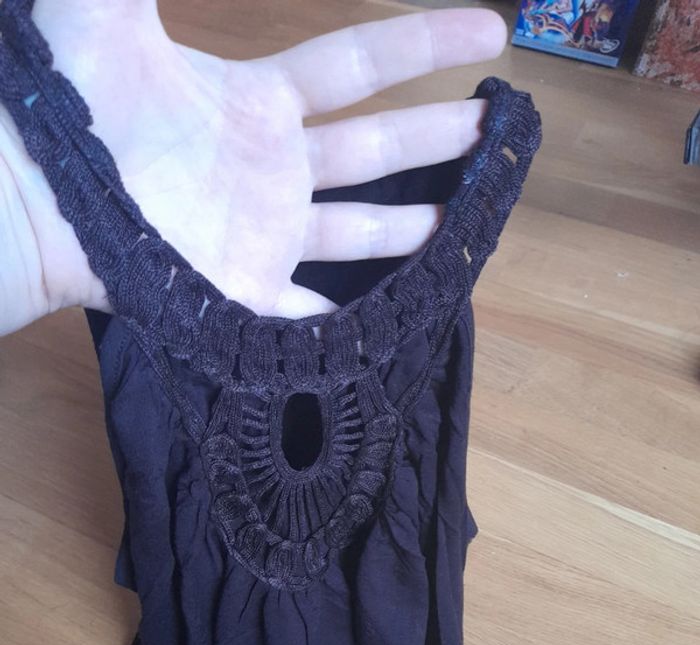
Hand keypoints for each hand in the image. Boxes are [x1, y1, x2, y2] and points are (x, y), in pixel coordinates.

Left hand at [0, 1, 505, 333]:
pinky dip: (344, 319)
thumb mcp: (109, 13)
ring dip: (409, 229)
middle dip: (435, 138)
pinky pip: (307, 312)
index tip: (488, 31)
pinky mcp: (246, 294)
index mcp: (259, 105)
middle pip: (373, 150)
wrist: (40, 202)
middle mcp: (274, 170)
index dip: (422, 42)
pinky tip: (387, 316)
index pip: (357, 66)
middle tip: (492, 131)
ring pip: (355, 233)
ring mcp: (265, 235)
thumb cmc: (76, 110)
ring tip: (466, 222)